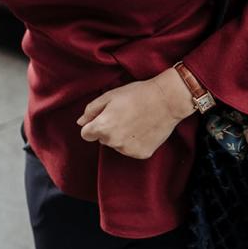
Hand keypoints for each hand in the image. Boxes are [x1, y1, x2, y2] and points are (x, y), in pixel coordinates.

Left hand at [77, 68, 194, 158]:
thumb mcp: (109, 96)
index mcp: (102, 127)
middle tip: (123, 115)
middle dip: (108, 129)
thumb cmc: (136, 94)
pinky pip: (131, 149)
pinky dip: (135, 142)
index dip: (92, 125)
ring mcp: (128, 150)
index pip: (85, 134)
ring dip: (121, 136)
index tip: (103, 118)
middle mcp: (113, 142)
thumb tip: (80, 122)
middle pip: (102, 139)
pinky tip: (143, 129)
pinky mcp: (141, 154)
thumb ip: (91, 110)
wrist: (166, 100)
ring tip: (135, 120)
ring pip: (117, 145)